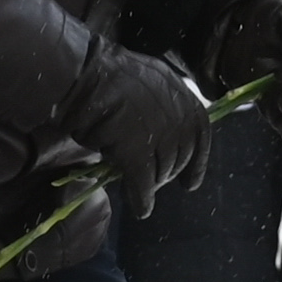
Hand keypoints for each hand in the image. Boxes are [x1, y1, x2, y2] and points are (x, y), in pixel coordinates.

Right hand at [59, 41, 210, 213]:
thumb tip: (158, 134)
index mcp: (180, 93)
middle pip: (180, 156)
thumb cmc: (104, 74)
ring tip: (139, 190)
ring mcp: (159, 132)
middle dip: (168, 174)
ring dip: (153, 185)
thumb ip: (159, 105)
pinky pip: (143, 182)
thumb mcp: (145, 81)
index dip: (198, 162)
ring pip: (163, 170)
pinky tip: (141, 208)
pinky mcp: (137, 149)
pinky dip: (142, 198)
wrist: (81, 73)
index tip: (191, 183)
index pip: (200, 133)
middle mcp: (177, 114)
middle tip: (152, 184)